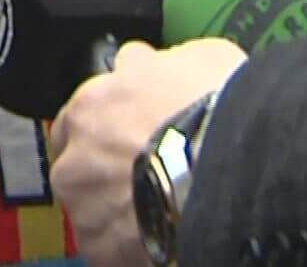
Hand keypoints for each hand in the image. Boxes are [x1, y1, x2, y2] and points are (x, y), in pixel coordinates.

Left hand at [48, 40, 245, 266]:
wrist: (232, 169)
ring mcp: (86, 209)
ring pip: (93, 209)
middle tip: (147, 173)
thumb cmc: (215, 109)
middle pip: (81, 164)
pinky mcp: (104, 250)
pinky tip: (162, 236)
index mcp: (89, 106)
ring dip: (117, 208)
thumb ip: (153, 63)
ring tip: (160, 209)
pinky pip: (111, 247)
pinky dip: (129, 244)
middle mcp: (75, 157)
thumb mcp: (194, 58)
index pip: (84, 114)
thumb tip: (141, 62)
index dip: (111, 124)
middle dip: (106, 168)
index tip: (133, 131)